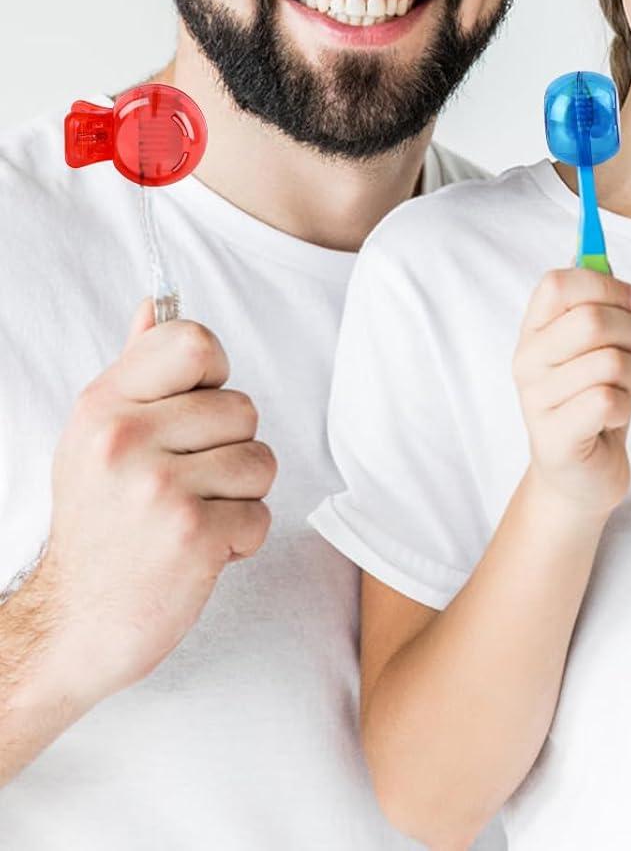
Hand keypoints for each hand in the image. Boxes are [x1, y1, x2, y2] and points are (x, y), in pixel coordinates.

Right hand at [34, 299, 276, 706]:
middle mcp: (126, 439)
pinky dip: (240, 539)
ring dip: (239, 497)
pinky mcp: (193, 536)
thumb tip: (155, 304)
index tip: (190, 413)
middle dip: (228, 450)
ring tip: (189, 518)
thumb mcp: (98, 437)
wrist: (72, 624)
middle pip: (242, 407)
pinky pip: (261, 514)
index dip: (211, 376)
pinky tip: (196, 552)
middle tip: (180, 487)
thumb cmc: (100, 524)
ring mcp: (159, 488)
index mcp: (104, 404)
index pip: (194, 341)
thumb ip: (136, 368)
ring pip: (260, 460)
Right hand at [513, 269, 630, 518]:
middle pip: (592, 320)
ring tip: (624, 390)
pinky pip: (608, 401)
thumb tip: (601, 259)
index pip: (558, 283)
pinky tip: (613, 417)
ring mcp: (536, 402)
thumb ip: (594, 303)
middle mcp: (527, 362)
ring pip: (610, 362)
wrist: (580, 476)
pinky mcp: (556, 438)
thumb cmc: (591, 402)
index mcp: (533, 331)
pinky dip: (627, 406)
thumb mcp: (592, 347)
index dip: (605, 285)